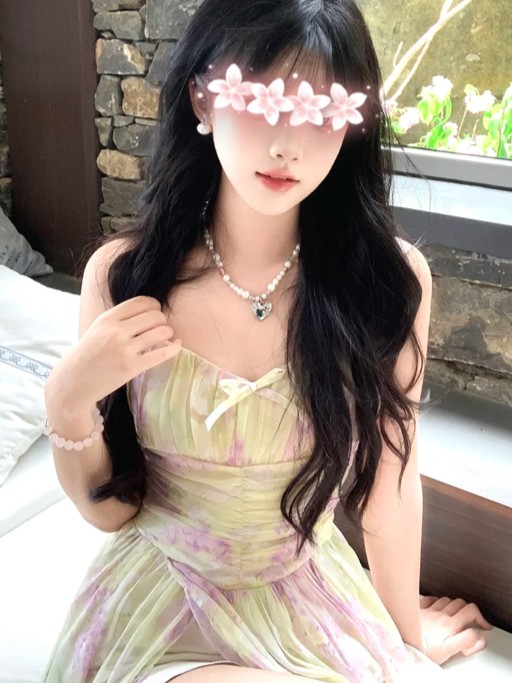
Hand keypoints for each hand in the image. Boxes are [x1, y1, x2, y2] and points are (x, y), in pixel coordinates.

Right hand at [47, 296, 181, 405]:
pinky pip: (163, 353)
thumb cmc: (87, 355)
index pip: (141, 302)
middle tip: (159, 328)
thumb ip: (119, 319)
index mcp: (107, 318)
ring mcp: (125, 350)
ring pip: (161, 332)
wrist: (73, 383)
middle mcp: (116, 331)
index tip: (155, 312)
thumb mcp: (98, 328)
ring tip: (164, 338)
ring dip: (168, 333)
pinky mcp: (132, 367)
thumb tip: (149, 312)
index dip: (154, 306)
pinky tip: (176, 345)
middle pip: (154, 316)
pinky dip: (174, 347)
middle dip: (162, 320)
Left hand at [419, 595, 493, 664]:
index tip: (484, 626)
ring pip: (446, 599)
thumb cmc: (426, 650)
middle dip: (469, 610)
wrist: (405, 644)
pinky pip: (429, 598)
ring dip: (454, 604)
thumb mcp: (450, 649)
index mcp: (450, 624)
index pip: (471, 611)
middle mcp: (440, 614)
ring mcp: (429, 610)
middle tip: (471, 620)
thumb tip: (478, 634)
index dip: (481, 617)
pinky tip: (437, 605)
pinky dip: (436, 600)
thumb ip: (467, 640)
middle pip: (460, 603)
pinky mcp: (418, 610)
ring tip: (456, 613)